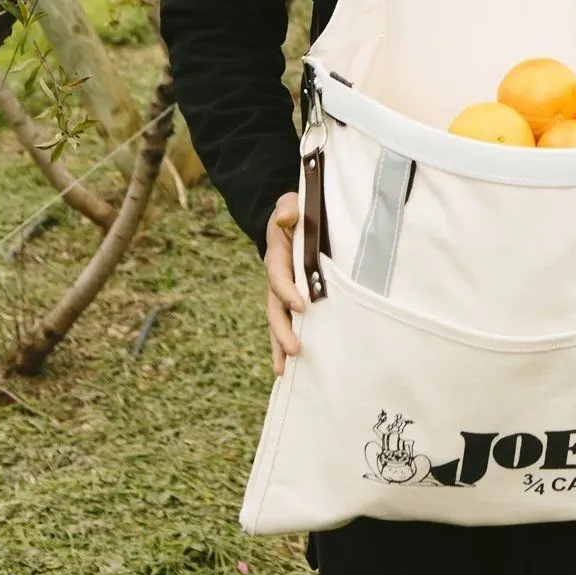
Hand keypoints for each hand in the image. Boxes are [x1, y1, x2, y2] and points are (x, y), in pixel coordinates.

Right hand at [264, 190, 304, 376]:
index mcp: (277, 256)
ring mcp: (281, 293)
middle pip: (274, 309)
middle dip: (282, 330)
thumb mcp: (290, 204)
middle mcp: (276, 279)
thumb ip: (288, 209)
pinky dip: (284, 345)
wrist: (291, 219)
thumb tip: (286, 218)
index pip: (279, 277)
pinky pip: (285, 324)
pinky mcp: (290, 301)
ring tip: (283, 370)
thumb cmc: (295, 212)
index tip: (302, 306)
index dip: (288, 292)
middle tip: (294, 349)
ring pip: (276, 322)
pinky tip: (289, 369)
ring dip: (279, 345)